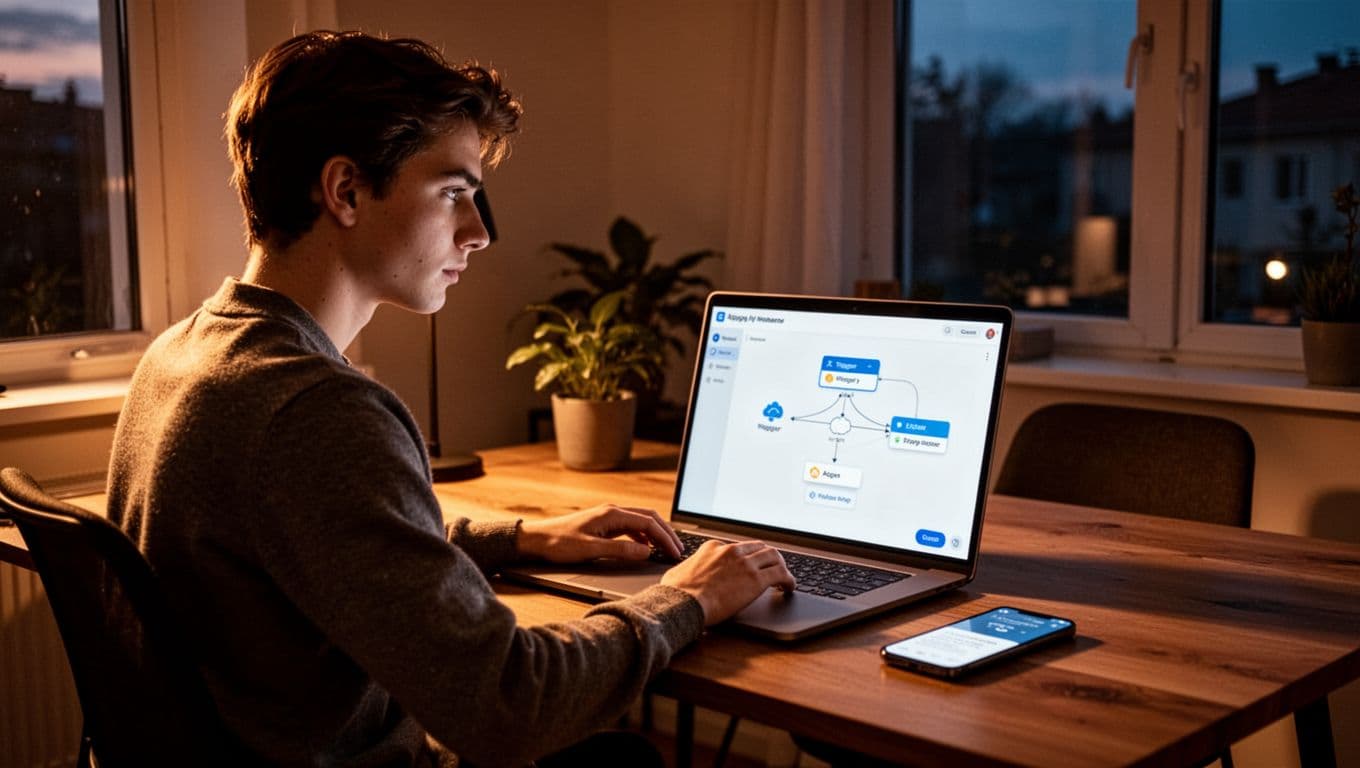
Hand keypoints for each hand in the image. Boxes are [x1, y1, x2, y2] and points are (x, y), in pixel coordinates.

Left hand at [517, 504, 682, 562]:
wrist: (536, 539)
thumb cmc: (559, 543)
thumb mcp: (591, 550)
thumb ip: (620, 551)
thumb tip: (646, 552)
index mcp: (612, 514)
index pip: (648, 523)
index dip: (665, 538)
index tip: (675, 552)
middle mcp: (612, 512)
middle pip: (649, 518)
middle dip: (666, 533)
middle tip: (678, 550)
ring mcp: (608, 517)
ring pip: (641, 522)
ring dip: (656, 535)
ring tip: (666, 549)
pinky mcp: (604, 525)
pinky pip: (631, 528)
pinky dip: (643, 537)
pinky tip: (645, 548)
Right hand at [660, 539, 794, 625]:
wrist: (684, 602)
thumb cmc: (677, 592)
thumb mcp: (680, 571)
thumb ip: (690, 568)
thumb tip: (685, 574)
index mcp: (714, 547)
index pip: (739, 547)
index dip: (748, 557)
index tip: (750, 565)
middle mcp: (732, 551)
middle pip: (759, 548)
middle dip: (768, 557)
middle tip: (773, 567)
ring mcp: (745, 564)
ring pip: (774, 557)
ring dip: (781, 566)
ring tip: (784, 577)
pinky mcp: (756, 580)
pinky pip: (781, 574)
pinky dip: (789, 580)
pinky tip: (789, 587)